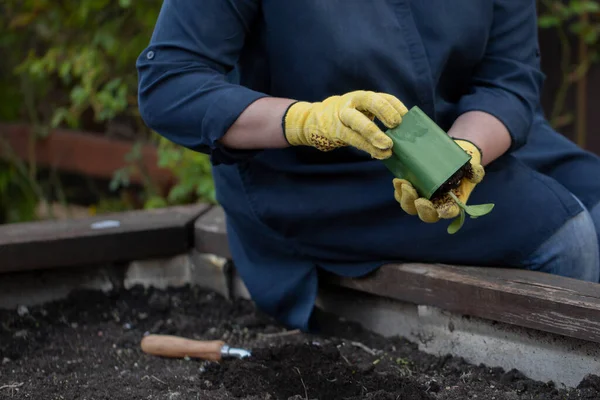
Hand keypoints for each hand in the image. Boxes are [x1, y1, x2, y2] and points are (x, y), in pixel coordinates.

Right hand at [282, 91, 407, 158]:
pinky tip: (379, 154)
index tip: (406, 117)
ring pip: (359, 122)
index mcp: (362, 97)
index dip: (395, 106)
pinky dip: (368, 148)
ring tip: (388, 147)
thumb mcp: (361, 111)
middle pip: (370, 101)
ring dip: (374, 135)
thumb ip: (378, 117)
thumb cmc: (348, 117)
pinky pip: (354, 140)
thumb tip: (403, 132)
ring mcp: (342, 116)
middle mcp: (352, 102)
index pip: (381, 97)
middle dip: (385, 112)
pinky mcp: (337, 132)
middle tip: (396, 125)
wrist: (316, 120)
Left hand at [393, 139, 484, 222]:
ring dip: (406, 199)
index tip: (442, 211)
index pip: (449, 213)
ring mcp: (423, 198)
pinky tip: (397, 181)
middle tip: (418, 200)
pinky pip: (402, 195)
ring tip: (404, 185)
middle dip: (421, 209)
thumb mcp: (472, 167)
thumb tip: (476, 172)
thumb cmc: (463, 165)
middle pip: (427, 215)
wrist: (450, 156)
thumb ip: (475, 172)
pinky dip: (399, 191)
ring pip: (411, 207)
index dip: (446, 213)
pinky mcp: (412, 189)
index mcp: (452, 203)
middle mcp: (436, 204)